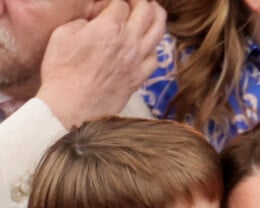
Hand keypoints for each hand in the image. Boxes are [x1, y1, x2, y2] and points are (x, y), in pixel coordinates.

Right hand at [37, 0, 165, 127]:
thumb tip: (94, 22)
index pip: (121, 3)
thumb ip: (84, 22)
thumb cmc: (62, 72)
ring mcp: (137, 62)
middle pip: (146, 11)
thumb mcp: (63, 34)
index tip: (109, 3)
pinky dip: (154, 48)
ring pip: (158, 32)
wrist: (72, 107)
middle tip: (136, 1)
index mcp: (109, 28)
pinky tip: (148, 46)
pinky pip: (155, 59)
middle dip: (142, 1)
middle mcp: (129, 42)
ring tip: (153, 12)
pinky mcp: (139, 79)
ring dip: (157, 17)